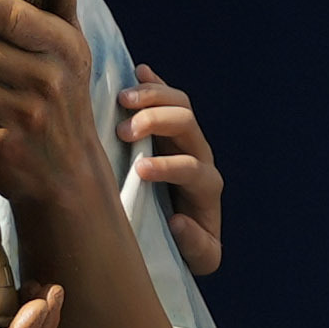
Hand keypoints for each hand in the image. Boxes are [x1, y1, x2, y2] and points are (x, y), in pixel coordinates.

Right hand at [118, 68, 222, 274]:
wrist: (186, 232)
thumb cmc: (187, 246)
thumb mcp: (199, 257)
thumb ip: (195, 246)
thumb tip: (179, 222)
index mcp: (207, 187)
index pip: (194, 168)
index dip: (170, 167)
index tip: (139, 172)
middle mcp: (200, 156)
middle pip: (188, 124)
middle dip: (157, 122)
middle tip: (124, 131)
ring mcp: (187, 138)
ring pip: (178, 104)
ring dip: (151, 96)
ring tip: (121, 98)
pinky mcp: (171, 129)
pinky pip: (167, 97)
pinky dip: (153, 83)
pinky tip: (138, 71)